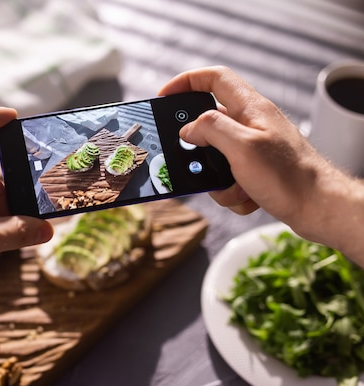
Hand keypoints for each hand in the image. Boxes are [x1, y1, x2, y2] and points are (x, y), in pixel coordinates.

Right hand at [158, 66, 332, 231]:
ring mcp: (255, 148)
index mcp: (250, 109)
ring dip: (217, 179)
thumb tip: (188, 130)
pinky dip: (233, 192)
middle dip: (199, 150)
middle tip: (194, 163)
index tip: (164, 98)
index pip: (214, 78)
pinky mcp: (257, 171)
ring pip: (216, 158)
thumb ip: (211, 129)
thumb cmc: (289, 176)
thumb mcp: (242, 148)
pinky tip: (249, 198)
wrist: (320, 209)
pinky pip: (229, 178)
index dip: (186, 82)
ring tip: (235, 188)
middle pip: (210, 125)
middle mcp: (252, 124)